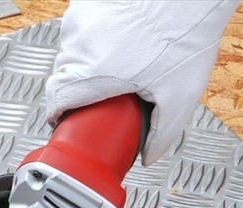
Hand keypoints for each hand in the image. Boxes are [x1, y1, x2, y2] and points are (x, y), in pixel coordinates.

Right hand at [46, 0, 239, 164]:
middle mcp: (80, 43)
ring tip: (112, 67)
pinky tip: (115, 42)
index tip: (63, 120)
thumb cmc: (186, 33)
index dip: (57, 115)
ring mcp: (81, 18)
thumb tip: (148, 156)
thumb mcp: (178, 98)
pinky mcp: (87, 2)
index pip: (55, 100)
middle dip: (74, 91)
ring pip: (69, 53)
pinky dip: (91, 41)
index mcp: (93, 72)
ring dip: (82, 65)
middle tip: (98, 98)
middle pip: (61, 77)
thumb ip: (161, 135)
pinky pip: (79, 30)